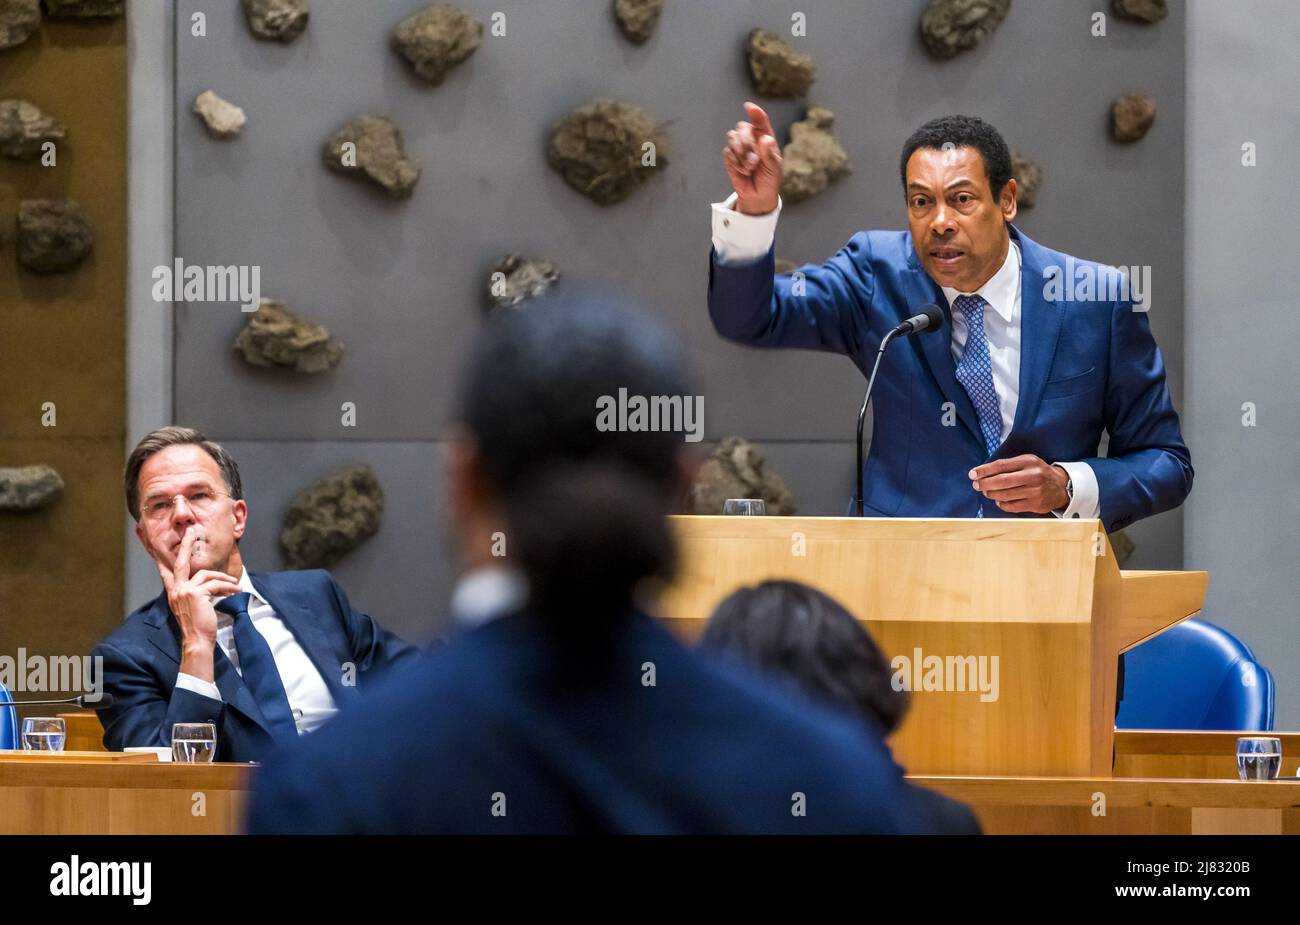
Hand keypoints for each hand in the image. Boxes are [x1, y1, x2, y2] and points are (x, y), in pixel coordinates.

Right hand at [155, 527, 241, 679]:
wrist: (197, 641)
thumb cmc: (198, 626)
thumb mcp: (193, 607)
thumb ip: (196, 593)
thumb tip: (208, 585)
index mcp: (173, 593)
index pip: (165, 572)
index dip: (162, 558)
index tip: (155, 545)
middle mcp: (176, 590)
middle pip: (180, 561)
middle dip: (186, 545)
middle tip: (192, 532)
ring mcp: (185, 591)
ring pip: (207, 575)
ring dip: (223, 579)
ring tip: (235, 586)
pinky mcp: (197, 594)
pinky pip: (215, 584)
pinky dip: (228, 587)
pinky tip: (236, 591)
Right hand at [723, 101, 781, 215]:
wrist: (758, 195)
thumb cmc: (769, 179)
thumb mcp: (775, 168)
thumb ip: (770, 153)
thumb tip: (765, 138)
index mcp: (765, 137)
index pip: (760, 121)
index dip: (755, 113)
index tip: (749, 107)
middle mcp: (751, 139)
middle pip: (742, 127)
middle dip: (746, 143)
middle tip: (754, 161)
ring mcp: (739, 147)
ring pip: (732, 137)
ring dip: (741, 153)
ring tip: (750, 167)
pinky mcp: (730, 157)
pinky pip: (728, 152)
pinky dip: (735, 162)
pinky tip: (743, 171)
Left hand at [969, 455, 1069, 513]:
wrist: (1060, 486)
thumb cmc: (1037, 473)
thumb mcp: (1027, 462)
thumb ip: (1008, 465)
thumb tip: (983, 472)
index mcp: (1029, 462)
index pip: (1001, 465)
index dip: (984, 470)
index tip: (973, 474)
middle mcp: (1033, 476)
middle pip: (1002, 481)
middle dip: (985, 484)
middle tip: (976, 485)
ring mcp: (1035, 491)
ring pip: (1005, 495)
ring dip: (991, 494)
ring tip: (986, 492)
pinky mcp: (1035, 504)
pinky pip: (1011, 506)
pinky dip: (1001, 504)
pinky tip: (999, 500)